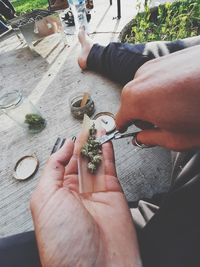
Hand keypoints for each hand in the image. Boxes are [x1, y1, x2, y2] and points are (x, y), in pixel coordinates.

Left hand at [30, 140, 140, 266]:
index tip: (73, 136)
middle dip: (83, 144)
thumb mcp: (45, 199)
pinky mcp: (113, 193)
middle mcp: (76, 194)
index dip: (67, 149)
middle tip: (87, 127)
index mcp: (56, 196)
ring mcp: (96, 193)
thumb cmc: (64, 240)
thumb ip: (53, 169)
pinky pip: (110, 169)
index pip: (61, 165)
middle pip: (80, 162)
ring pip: (95, 162)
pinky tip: (106, 142)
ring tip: (97, 129)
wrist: (97, 266)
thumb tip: (63, 148)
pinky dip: (109, 154)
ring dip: (96, 145)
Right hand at [115, 45, 199, 150]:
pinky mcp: (166, 58)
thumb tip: (141, 137)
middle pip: (131, 103)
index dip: (124, 128)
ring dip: (154, 100)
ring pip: (144, 89)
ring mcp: (152, 65)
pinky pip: (156, 78)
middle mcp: (139, 79)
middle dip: (143, 114)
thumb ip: (151, 139)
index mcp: (135, 101)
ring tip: (177, 106)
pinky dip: (164, 87)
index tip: (127, 131)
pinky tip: (182, 92)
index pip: (119, 119)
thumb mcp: (176, 138)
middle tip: (164, 123)